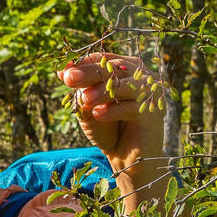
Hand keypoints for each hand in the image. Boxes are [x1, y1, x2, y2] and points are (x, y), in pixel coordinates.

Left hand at [60, 52, 165, 172]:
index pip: (103, 60)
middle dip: (90, 73)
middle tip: (70, 79)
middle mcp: (140, 77)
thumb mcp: (87, 108)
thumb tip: (62, 71)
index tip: (64, 72)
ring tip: (85, 99)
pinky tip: (98, 114)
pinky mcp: (154, 113)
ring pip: (126, 85)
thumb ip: (79, 91)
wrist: (125, 156)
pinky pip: (133, 107)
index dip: (83, 64)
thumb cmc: (106, 128)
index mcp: (124, 70)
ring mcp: (149, 93)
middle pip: (115, 68)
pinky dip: (114, 110)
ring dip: (103, 91)